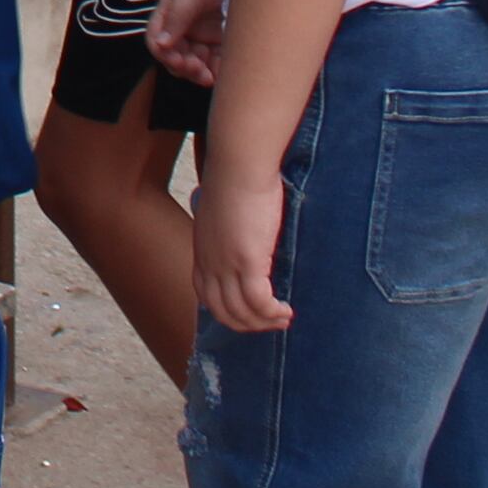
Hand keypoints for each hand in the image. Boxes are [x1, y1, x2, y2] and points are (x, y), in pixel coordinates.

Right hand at [147, 0, 224, 85]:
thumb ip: (177, 18)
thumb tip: (161, 44)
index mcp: (169, 12)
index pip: (156, 38)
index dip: (163, 53)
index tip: (178, 61)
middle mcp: (183, 25)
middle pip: (174, 55)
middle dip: (183, 67)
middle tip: (198, 72)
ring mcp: (202, 33)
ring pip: (194, 62)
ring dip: (199, 73)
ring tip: (210, 77)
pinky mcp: (221, 39)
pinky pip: (215, 61)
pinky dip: (216, 70)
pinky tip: (223, 75)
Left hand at [194, 161, 290, 333]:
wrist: (239, 164)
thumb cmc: (236, 177)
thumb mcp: (222, 209)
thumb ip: (227, 227)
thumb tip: (241, 228)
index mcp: (202, 251)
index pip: (206, 296)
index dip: (226, 311)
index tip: (249, 312)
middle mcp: (210, 263)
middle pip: (221, 311)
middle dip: (247, 324)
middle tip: (271, 322)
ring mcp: (226, 264)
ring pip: (241, 311)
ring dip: (263, 322)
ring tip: (284, 318)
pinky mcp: (247, 261)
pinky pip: (259, 301)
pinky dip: (272, 312)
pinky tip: (286, 310)